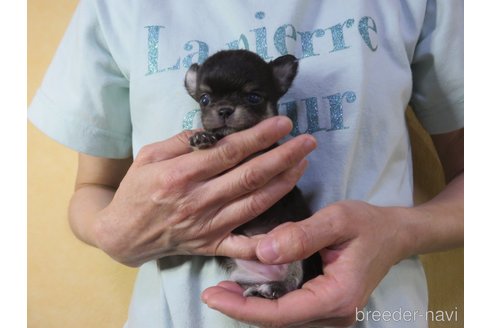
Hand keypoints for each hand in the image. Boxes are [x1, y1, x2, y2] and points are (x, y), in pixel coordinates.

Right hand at [93, 117, 316, 266]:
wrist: (122, 234)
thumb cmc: (136, 190)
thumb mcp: (149, 155)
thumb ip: (181, 142)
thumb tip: (216, 131)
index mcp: (182, 174)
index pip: (230, 152)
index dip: (260, 137)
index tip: (284, 124)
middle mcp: (199, 200)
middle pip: (250, 176)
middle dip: (284, 156)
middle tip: (308, 141)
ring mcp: (208, 226)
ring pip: (255, 203)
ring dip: (284, 183)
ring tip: (303, 164)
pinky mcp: (212, 245)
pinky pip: (245, 246)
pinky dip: (269, 240)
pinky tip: (293, 226)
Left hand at [202, 201, 411, 326]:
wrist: (394, 234)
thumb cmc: (368, 224)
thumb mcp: (337, 220)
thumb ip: (301, 236)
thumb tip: (261, 251)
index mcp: (338, 296)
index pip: (283, 314)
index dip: (244, 308)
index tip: (214, 296)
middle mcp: (335, 314)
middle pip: (279, 322)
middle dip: (243, 309)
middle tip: (211, 292)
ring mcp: (331, 314)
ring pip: (283, 319)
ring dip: (252, 306)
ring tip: (223, 290)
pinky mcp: (325, 306)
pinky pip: (290, 310)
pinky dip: (266, 301)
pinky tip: (248, 289)